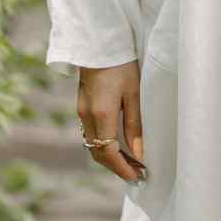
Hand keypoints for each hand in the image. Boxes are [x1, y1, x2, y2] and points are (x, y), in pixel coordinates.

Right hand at [77, 60, 144, 183]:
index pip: (108, 152)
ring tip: (130, 162)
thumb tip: (139, 153)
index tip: (137, 177)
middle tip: (136, 174)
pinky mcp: (81, 106)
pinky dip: (102, 145)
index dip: (122, 168)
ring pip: (92, 144)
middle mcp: (87, 116)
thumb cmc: (121, 64)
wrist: (98, 43)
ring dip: (108, 157)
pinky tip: (117, 145)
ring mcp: (81, 111)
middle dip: (115, 167)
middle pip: (97, 152)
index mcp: (101, 113)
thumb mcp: (134, 93)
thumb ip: (135, 125)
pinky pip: (90, 133)